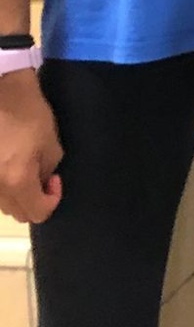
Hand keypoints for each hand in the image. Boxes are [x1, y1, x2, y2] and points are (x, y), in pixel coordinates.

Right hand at [0, 70, 61, 224]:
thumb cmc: (28, 113)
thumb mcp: (51, 143)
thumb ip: (48, 170)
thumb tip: (42, 183)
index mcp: (16, 180)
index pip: (37, 213)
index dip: (52, 200)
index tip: (55, 180)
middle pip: (16, 212)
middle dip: (33, 200)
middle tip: (42, 177)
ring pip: (1, 203)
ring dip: (16, 195)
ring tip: (24, 170)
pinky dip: (1, 185)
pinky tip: (8, 166)